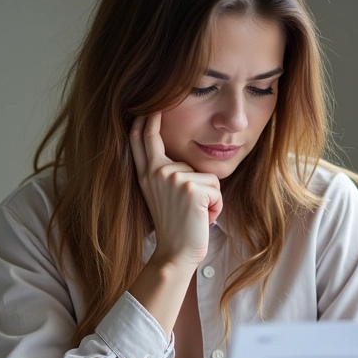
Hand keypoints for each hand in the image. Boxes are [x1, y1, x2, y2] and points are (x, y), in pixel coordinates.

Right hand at [130, 113, 222, 269]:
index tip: (146, 105)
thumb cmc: (176, 228)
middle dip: (161, 124)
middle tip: (158, 110)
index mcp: (147, 175)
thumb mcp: (164, 196)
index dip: (144, 120)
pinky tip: (203, 218)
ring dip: (209, 196)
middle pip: (163, 140)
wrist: (176, 253)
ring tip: (196, 214)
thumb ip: (166, 174)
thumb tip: (179, 156)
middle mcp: (156, 172)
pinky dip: (216, 206)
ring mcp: (172, 178)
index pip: (142, 140)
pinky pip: (216, 189)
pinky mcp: (191, 188)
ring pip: (206, 174)